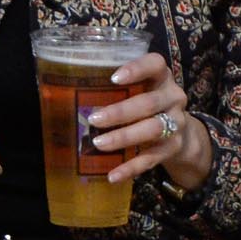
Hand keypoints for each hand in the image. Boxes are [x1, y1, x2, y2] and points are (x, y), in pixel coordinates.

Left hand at [91, 52, 211, 192]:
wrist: (182, 134)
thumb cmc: (148, 105)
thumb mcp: (141, 90)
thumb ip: (115, 88)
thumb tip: (58, 92)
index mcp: (162, 77)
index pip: (155, 64)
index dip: (137, 69)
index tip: (113, 78)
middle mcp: (173, 97)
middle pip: (149, 103)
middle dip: (120, 112)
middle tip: (94, 119)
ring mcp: (176, 123)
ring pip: (152, 129)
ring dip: (124, 137)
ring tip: (99, 143)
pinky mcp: (173, 148)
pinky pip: (151, 158)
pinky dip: (131, 168)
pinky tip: (112, 175)